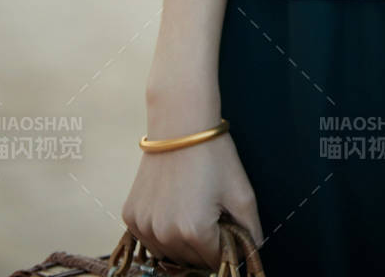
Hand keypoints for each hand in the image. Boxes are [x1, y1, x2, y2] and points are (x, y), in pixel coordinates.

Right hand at [121, 130, 262, 269]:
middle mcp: (165, 235)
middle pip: (192, 260)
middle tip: (212, 214)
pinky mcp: (131, 217)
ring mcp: (144, 227)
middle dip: (206, 245)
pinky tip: (173, 206)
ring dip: (182, 242)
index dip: (227, 246)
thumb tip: (254, 251)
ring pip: (170, 252)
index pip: (217, 261)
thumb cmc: (213, 155)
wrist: (180, 123)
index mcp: (194, 232)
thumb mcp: (241, 191)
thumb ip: (251, 229)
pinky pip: (150, 238)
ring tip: (192, 208)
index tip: (228, 225)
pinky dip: (162, 231)